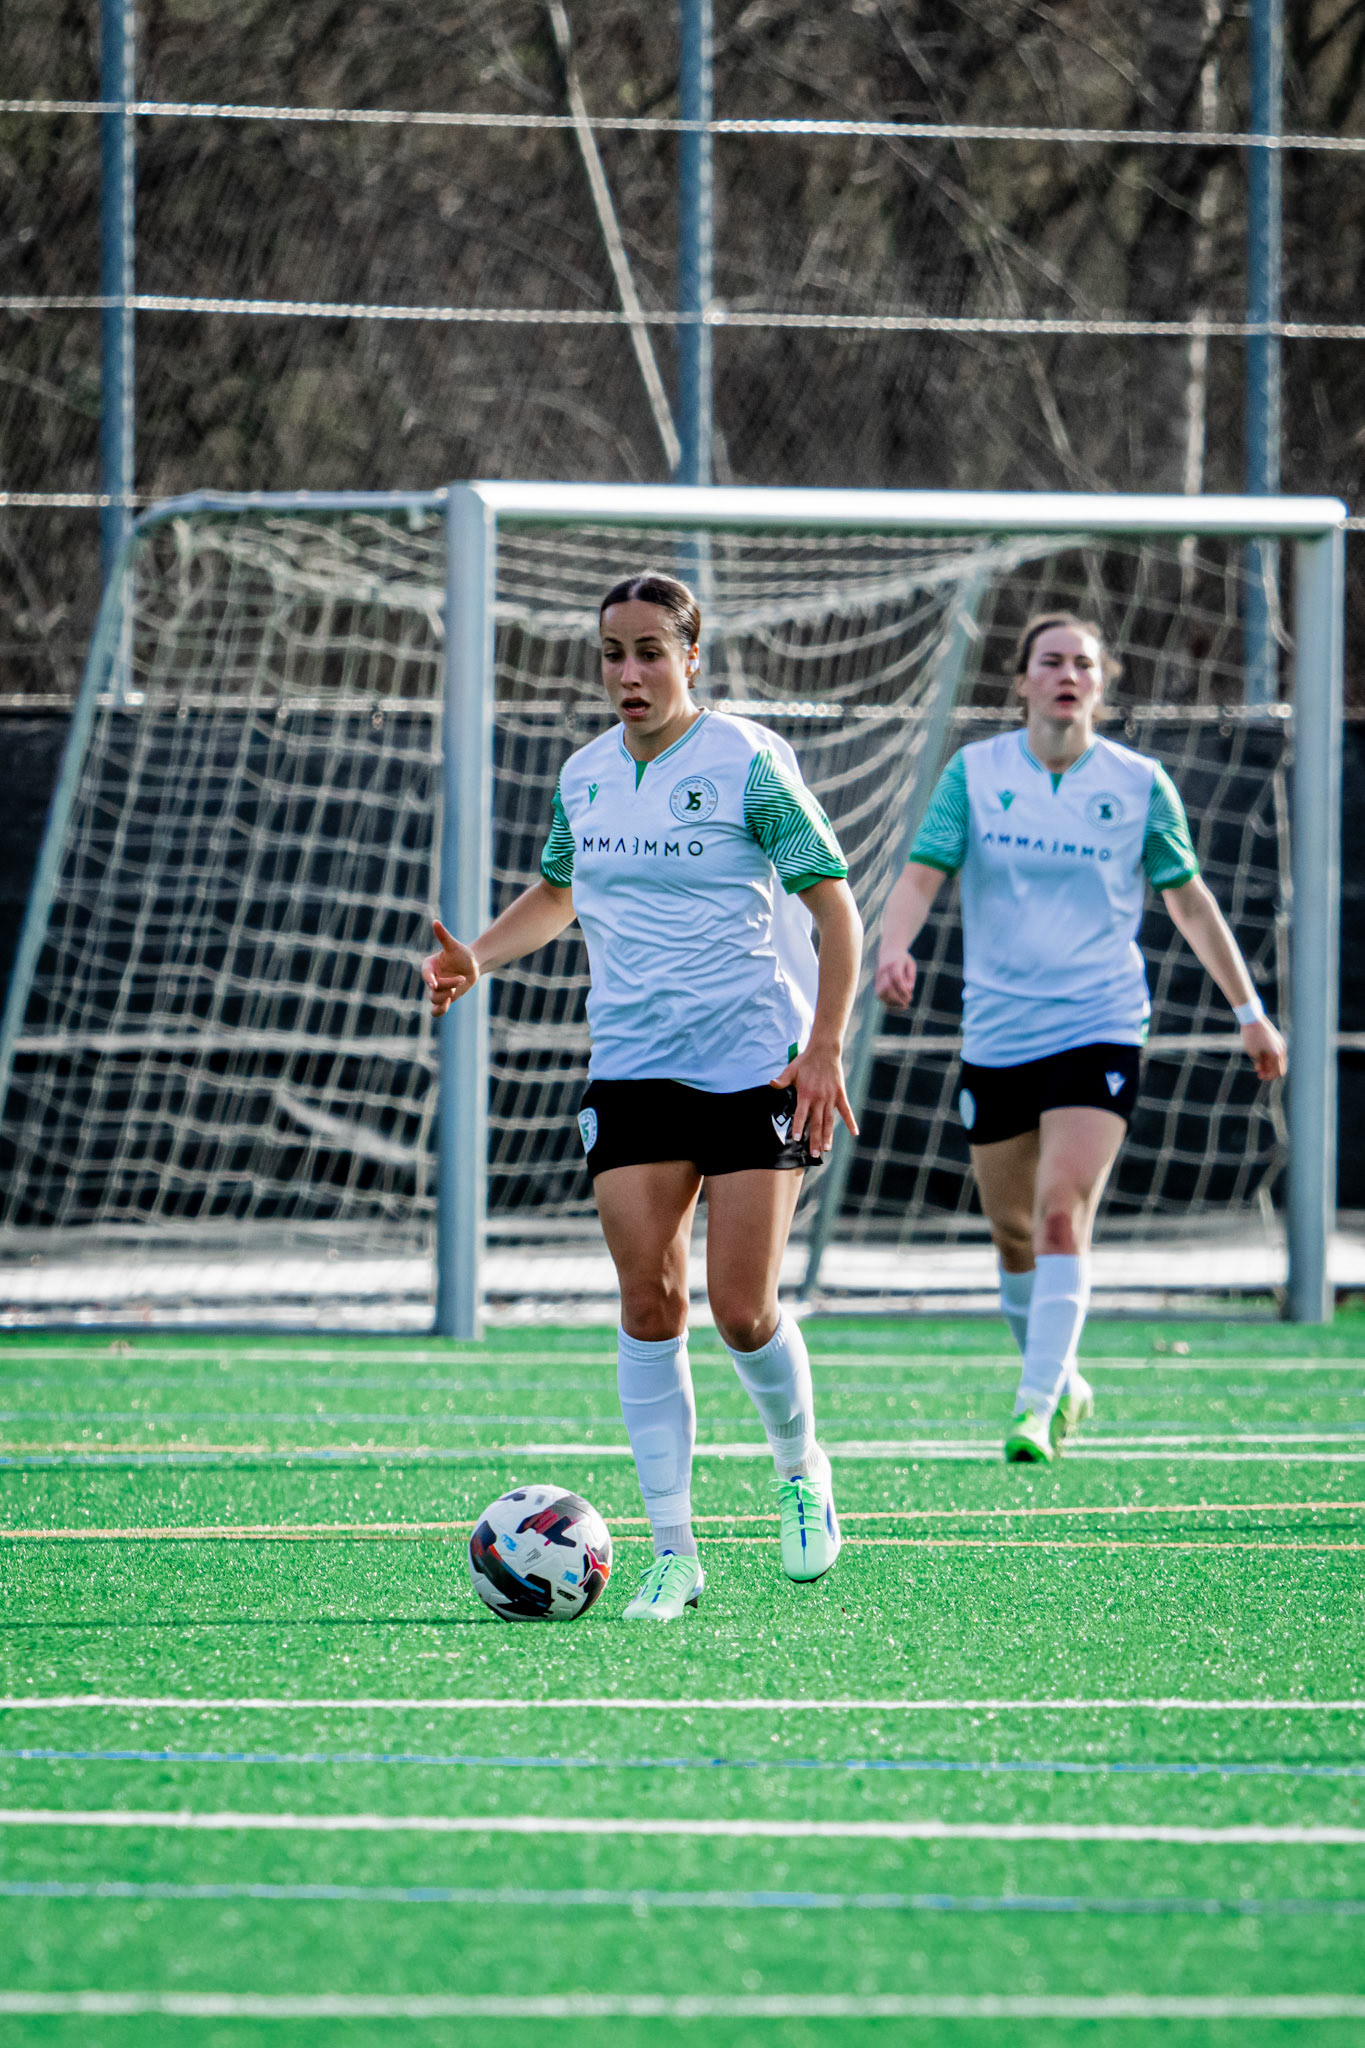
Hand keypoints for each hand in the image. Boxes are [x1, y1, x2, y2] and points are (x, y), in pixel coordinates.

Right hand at [421, 918, 478, 1017]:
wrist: (471, 965)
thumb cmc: (462, 953)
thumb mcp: (454, 945)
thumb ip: (443, 936)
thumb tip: (435, 922)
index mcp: (429, 965)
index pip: (426, 974)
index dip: (430, 979)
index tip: (434, 983)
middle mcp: (431, 979)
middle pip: (433, 989)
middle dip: (447, 986)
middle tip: (462, 979)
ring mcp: (437, 990)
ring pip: (434, 999)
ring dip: (445, 998)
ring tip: (455, 990)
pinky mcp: (444, 998)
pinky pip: (437, 1010)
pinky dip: (439, 1011)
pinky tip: (447, 1006)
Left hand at [771, 1040, 857, 1159]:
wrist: (824, 1050)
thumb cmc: (806, 1061)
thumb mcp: (791, 1069)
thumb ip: (782, 1080)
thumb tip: (771, 1084)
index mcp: (806, 1094)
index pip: (801, 1114)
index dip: (799, 1126)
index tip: (797, 1139)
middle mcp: (818, 1098)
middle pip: (817, 1122)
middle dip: (815, 1139)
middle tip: (815, 1154)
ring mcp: (830, 1097)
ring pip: (829, 1120)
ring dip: (828, 1135)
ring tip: (827, 1148)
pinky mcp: (840, 1094)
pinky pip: (846, 1110)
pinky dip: (850, 1122)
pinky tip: (855, 1133)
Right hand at [874, 952, 916, 1011]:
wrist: (888, 951)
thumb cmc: (903, 960)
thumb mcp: (911, 965)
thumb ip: (911, 977)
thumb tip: (908, 990)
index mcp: (894, 963)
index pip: (897, 978)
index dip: (903, 990)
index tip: (910, 997)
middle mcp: (883, 970)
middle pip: (887, 987)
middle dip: (897, 998)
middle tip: (906, 1004)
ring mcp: (877, 976)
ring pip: (881, 992)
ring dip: (891, 1002)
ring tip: (901, 1006)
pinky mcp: (875, 982)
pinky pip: (879, 994)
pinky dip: (887, 1002)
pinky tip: (895, 1005)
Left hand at [1241, 1015, 1286, 1081]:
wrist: (1252, 1018)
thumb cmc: (1251, 1035)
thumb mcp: (1253, 1052)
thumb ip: (1258, 1062)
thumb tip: (1260, 1069)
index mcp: (1277, 1054)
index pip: (1278, 1071)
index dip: (1269, 1076)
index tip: (1260, 1076)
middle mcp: (1281, 1049)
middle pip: (1279, 1066)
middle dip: (1269, 1071)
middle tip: (1258, 1073)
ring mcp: (1280, 1043)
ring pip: (1277, 1059)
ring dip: (1269, 1064)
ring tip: (1257, 1065)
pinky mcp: (1276, 1039)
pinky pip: (1275, 1052)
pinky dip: (1269, 1057)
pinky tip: (1259, 1058)